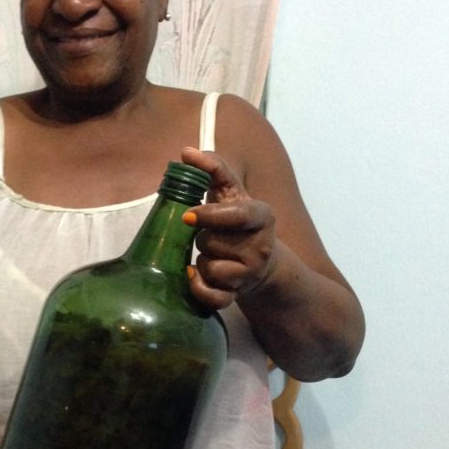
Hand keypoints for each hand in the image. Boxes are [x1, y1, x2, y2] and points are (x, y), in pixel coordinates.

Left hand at [181, 145, 276, 309]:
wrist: (262, 265)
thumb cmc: (239, 223)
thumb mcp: (233, 194)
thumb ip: (213, 169)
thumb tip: (186, 152)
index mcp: (262, 216)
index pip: (238, 215)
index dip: (210, 215)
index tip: (187, 215)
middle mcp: (261, 246)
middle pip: (212, 242)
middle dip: (202, 238)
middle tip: (208, 235)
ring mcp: (251, 273)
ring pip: (209, 267)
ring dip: (200, 261)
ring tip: (210, 254)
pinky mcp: (239, 295)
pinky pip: (212, 296)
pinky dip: (198, 287)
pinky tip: (194, 276)